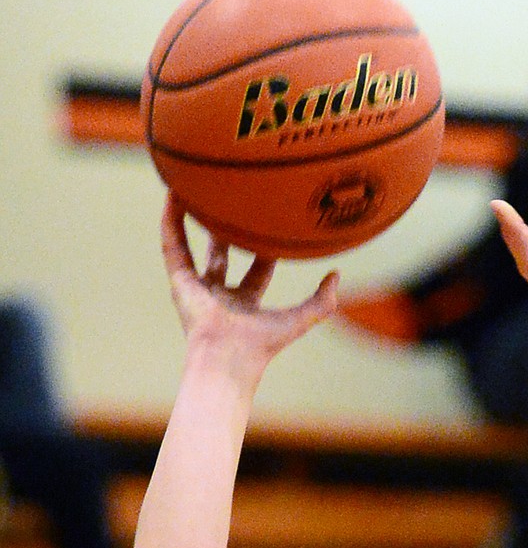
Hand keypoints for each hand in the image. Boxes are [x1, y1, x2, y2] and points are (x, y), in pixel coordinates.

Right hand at [161, 195, 338, 382]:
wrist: (229, 357)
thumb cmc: (262, 345)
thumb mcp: (300, 319)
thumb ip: (322, 301)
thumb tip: (336, 274)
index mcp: (246, 305)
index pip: (258, 271)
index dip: (267, 250)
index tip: (275, 226)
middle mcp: (219, 296)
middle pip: (223, 257)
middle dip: (229, 232)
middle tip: (238, 204)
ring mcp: (197, 288)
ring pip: (193, 247)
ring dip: (195, 222)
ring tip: (198, 189)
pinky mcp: (180, 281)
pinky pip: (173, 245)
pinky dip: (171, 221)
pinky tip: (174, 194)